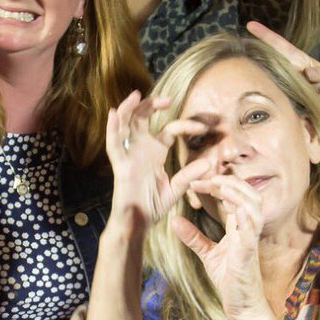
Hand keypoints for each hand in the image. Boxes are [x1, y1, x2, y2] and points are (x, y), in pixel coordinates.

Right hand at [107, 90, 211, 229]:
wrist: (138, 223)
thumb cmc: (153, 206)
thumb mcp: (176, 189)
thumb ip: (189, 176)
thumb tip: (207, 163)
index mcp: (155, 152)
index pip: (169, 130)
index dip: (185, 125)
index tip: (203, 128)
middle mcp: (141, 149)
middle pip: (143, 118)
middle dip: (152, 105)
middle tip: (167, 99)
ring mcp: (129, 155)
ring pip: (125, 125)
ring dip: (129, 109)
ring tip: (135, 95)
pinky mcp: (120, 166)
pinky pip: (113, 144)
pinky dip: (112, 128)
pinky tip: (114, 113)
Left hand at [171, 173, 270, 319]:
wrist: (243, 307)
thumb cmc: (230, 280)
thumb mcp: (208, 254)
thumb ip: (193, 236)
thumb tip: (174, 220)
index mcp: (240, 227)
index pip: (235, 196)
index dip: (219, 184)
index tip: (197, 181)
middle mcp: (248, 229)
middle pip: (249, 193)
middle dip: (230, 181)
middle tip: (207, 176)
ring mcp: (250, 240)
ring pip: (254, 205)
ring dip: (238, 192)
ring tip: (219, 184)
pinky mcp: (248, 253)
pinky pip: (250, 228)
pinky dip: (243, 214)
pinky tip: (231, 205)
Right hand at [246, 21, 319, 109]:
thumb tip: (308, 72)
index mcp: (303, 65)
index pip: (283, 48)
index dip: (267, 36)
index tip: (251, 25)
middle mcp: (292, 74)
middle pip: (271, 60)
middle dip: (256, 52)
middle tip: (240, 45)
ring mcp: (287, 89)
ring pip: (270, 79)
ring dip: (261, 77)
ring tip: (250, 70)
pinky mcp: (286, 105)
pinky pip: (276, 99)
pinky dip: (272, 98)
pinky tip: (265, 97)